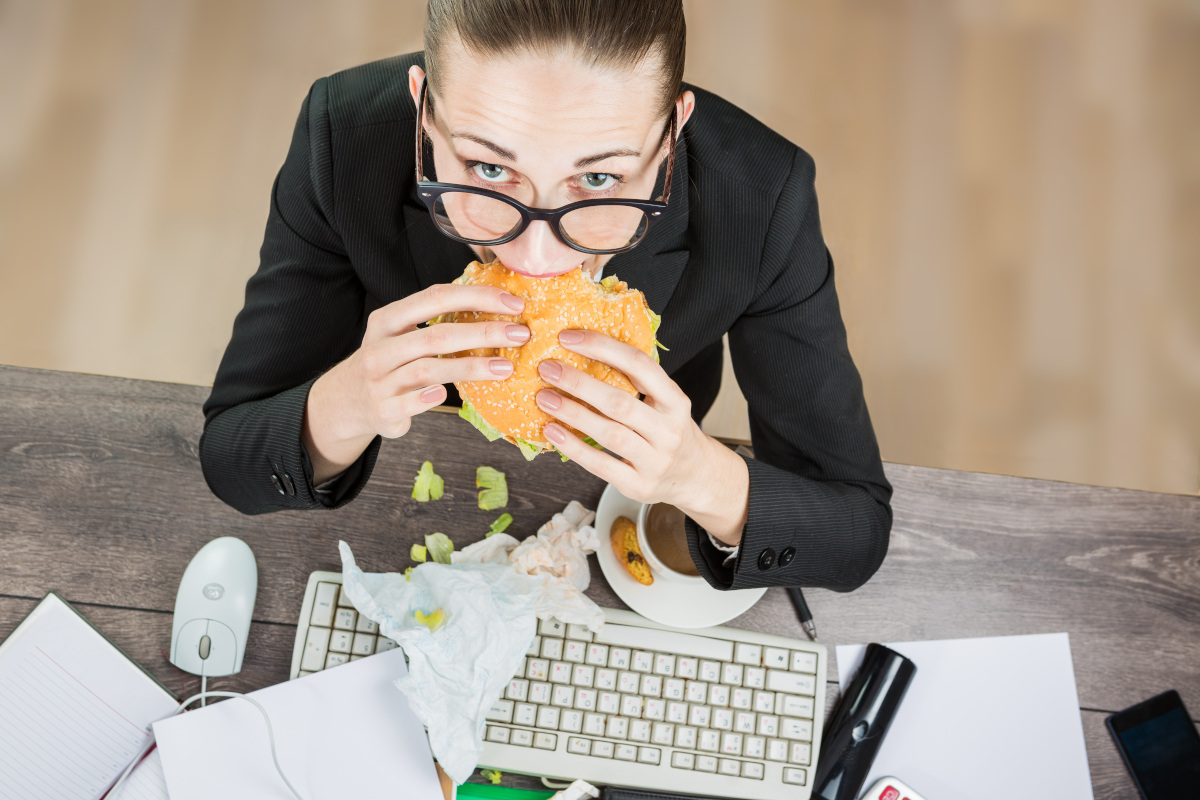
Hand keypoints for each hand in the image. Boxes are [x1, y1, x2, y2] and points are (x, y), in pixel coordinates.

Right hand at [303, 283, 527, 482]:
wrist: (348, 400)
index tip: (513, 302)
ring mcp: (379, 380)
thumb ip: (437, 319)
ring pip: (428, 369)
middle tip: (520, 334)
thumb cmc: (391, 361)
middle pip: (437, 335)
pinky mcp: (382, 410)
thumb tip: (497, 304)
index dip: (476, 297)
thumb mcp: (402, 334)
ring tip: (506, 368)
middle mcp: (380, 347)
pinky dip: (430, 398)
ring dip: (470, 367)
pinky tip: (449, 396)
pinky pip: (410, 403)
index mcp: (387, 320)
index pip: (435, 297)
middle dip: (483, 332)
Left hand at [535, 329, 749, 544]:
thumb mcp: (665, 402)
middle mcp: (669, 431)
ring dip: (573, 413)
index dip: (602, 347)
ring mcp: (655, 461)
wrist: (695, 476)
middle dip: (579, 383)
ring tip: (544, 398)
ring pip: (610, 434)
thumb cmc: (667, 430)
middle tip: (547, 369)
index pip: (640, 365)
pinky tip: (552, 431)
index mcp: (676, 401)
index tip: (568, 337)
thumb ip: (637, 380)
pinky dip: (573, 447)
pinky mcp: (639, 485)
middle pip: (620, 403)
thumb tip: (584, 346)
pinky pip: (601, 465)